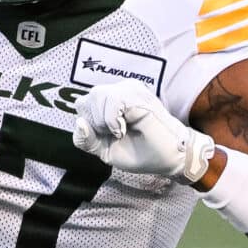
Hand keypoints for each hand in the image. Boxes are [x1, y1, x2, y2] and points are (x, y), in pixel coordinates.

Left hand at [73, 85, 213, 180]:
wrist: (168, 158)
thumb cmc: (140, 153)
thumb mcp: (104, 150)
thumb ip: (86, 140)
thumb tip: (79, 122)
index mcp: (110, 103)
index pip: (82, 104)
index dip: (88, 124)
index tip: (106, 137)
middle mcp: (119, 92)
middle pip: (87, 99)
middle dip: (94, 122)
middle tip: (114, 135)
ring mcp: (129, 90)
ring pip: (97, 95)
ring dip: (103, 120)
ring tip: (120, 132)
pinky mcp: (137, 93)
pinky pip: (112, 99)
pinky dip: (112, 119)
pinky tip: (123, 129)